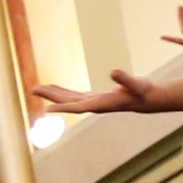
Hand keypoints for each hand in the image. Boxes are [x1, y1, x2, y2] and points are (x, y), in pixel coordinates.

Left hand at [31, 70, 163, 116]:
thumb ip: (125, 79)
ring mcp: (93, 101)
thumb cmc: (143, 92)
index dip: (63, 108)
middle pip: (68, 102)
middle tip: (33, 89)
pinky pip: (74, 95)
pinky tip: (53, 88)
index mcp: (102, 104)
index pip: (79, 107)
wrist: (149, 98)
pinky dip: (62, 91)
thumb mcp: (136, 84)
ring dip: (53, 93)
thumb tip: (114, 71)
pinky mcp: (94, 97)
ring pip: (69, 99)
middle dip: (51, 97)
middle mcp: (94, 105)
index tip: (47, 110)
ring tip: (37, 88)